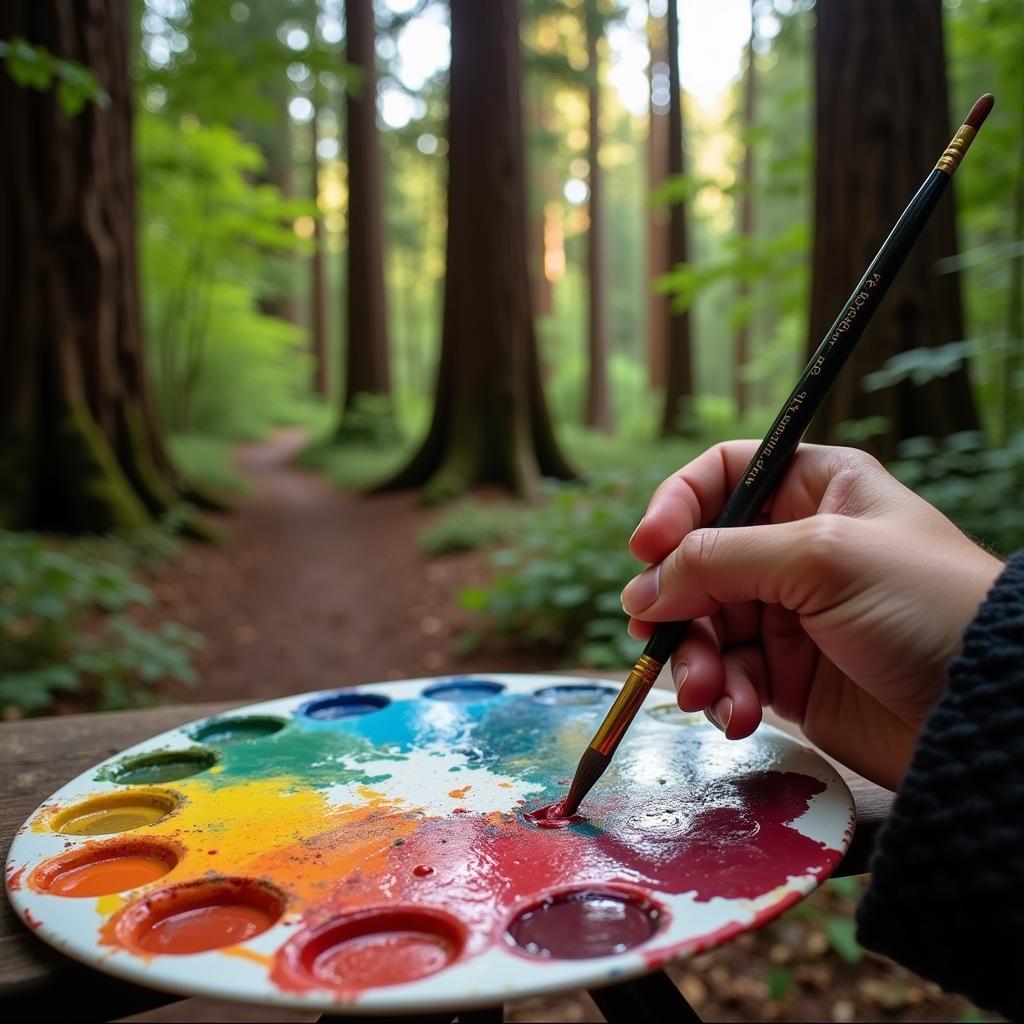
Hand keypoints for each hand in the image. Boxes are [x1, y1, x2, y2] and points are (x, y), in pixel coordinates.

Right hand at [621, 441, 1003, 789]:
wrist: (990, 712)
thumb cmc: (925, 606)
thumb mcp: (822, 558)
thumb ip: (721, 560)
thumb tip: (641, 589)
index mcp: (814, 489)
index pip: (721, 477)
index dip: (676, 506)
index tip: (646, 550)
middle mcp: (794, 545)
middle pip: (698, 559)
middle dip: (676, 602)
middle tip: (656, 636)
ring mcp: (788, 612)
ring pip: (703, 623)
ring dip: (694, 660)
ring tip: (707, 694)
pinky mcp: (788, 675)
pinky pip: (727, 675)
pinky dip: (722, 696)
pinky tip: (739, 715)